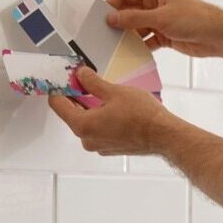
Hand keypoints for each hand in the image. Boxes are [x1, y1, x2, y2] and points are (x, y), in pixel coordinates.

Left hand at [48, 66, 179, 155]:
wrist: (164, 136)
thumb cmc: (143, 117)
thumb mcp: (115, 92)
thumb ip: (93, 83)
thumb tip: (81, 75)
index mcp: (83, 125)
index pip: (58, 105)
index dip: (59, 88)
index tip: (64, 79)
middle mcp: (87, 139)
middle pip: (71, 114)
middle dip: (75, 97)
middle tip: (82, 81)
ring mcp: (98, 146)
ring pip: (86, 122)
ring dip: (89, 108)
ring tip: (101, 93)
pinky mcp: (110, 148)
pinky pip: (98, 130)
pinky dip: (100, 118)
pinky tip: (112, 108)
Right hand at [105, 0, 222, 57]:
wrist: (217, 36)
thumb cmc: (193, 19)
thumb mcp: (160, 17)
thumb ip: (134, 18)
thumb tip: (111, 18)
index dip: (112, 3)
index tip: (99, 16)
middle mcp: (156, 5)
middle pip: (130, 12)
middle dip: (118, 22)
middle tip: (103, 34)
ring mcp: (161, 21)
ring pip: (138, 28)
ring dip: (128, 36)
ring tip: (114, 46)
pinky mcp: (166, 36)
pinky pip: (148, 41)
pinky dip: (140, 46)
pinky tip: (131, 54)